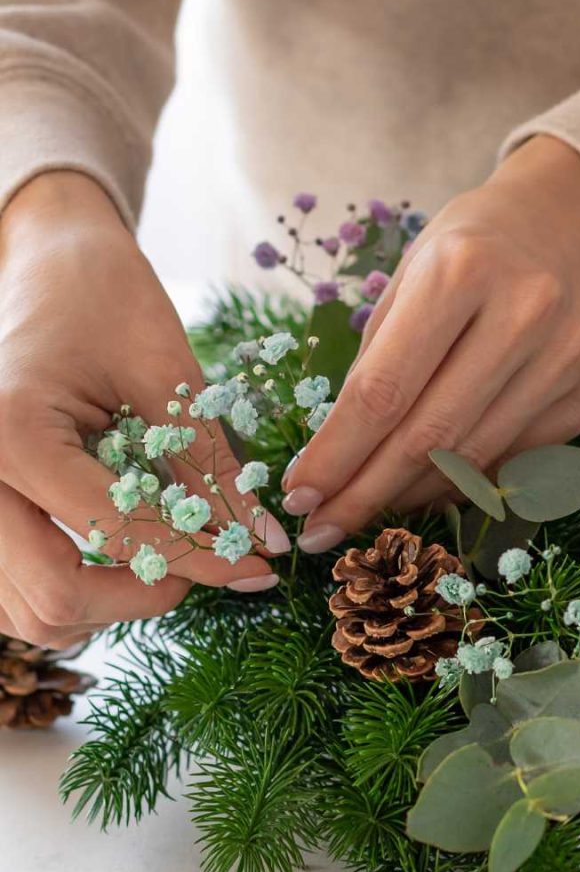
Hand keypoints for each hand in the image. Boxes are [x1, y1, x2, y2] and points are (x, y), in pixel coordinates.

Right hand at [0, 172, 288, 647]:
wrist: (46, 261)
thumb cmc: (102, 294)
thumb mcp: (164, 373)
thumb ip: (208, 466)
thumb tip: (262, 542)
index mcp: (11, 433)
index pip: (117, 531)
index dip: (200, 557)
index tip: (258, 566)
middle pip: (53, 598)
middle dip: (143, 596)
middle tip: (205, 566)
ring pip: (28, 610)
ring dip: (106, 604)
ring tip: (166, 561)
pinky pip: (14, 590)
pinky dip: (72, 590)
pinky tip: (122, 554)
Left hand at [284, 136, 579, 549]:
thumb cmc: (475, 247)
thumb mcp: (412, 273)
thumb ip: (378, 359)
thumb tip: (340, 457)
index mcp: (461, 270)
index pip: (384, 389)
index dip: (337, 453)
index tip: (298, 495)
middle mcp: (525, 313)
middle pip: (430, 437)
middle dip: (365, 494)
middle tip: (321, 531)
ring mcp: (569, 357)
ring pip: (474, 459)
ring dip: (411, 496)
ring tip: (369, 508)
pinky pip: (515, 461)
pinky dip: (464, 481)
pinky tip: (428, 485)